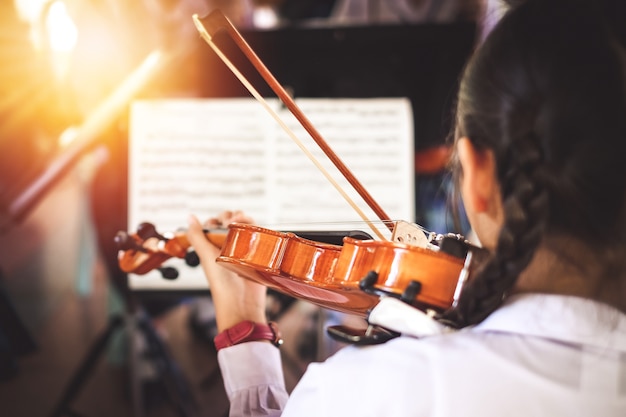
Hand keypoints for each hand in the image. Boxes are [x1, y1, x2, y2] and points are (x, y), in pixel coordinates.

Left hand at [186, 211, 267, 331]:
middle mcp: (229, 247)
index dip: (216, 220)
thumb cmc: (221, 283)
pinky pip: (259, 235)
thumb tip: (190, 217)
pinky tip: (253, 229)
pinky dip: (257, 228)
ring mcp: (244, 249)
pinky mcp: (258, 253)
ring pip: (246, 226)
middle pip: (232, 222)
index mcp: (213, 246)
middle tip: (230, 224)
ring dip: (244, 219)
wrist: (241, 301)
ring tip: (241, 222)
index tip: (217, 224)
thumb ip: (197, 236)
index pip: (214, 224)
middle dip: (231, 216)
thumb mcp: (206, 256)